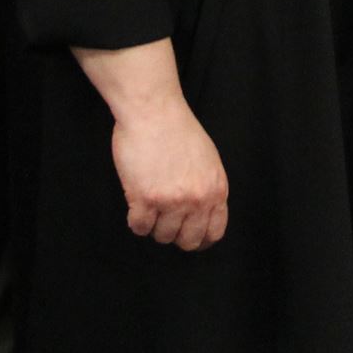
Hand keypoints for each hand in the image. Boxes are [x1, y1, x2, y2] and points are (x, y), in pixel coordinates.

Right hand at [109, 99, 228, 250]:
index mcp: (216, 190)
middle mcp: (197, 199)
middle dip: (175, 234)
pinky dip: (135, 220)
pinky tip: (136, 205)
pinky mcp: (145, 199)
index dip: (200, 239)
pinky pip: (139, 227)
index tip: (188, 236)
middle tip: (164, 219)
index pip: (214, 232)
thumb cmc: (178, 130)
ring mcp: (171, 201)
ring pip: (162, 236)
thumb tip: (202, 213)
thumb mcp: (208, 160)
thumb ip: (208, 188)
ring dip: (153, 225)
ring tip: (149, 204)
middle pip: (188, 241)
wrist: (154, 111)